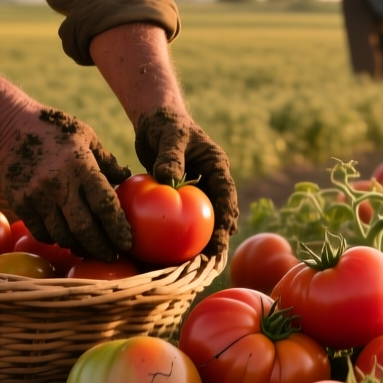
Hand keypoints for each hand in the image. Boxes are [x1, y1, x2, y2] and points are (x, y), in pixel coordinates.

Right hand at [0, 104, 132, 259]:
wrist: (8, 124)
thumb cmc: (54, 128)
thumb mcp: (85, 136)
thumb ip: (106, 161)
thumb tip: (126, 178)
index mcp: (80, 166)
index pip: (105, 205)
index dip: (118, 228)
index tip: (127, 242)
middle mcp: (58, 184)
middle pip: (84, 229)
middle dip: (101, 247)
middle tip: (112, 255)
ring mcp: (37, 196)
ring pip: (62, 235)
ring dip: (78, 246)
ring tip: (89, 249)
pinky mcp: (20, 203)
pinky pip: (41, 232)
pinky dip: (56, 239)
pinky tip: (65, 237)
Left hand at [134, 107, 237, 254]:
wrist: (155, 119)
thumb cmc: (165, 124)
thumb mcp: (169, 135)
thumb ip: (170, 155)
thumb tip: (168, 179)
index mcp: (216, 165)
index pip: (226, 194)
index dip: (226, 217)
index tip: (222, 237)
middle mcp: (212, 179)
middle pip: (220, 211)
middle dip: (220, 236)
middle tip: (213, 259)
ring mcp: (199, 187)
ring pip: (205, 216)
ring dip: (204, 237)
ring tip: (198, 263)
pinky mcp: (184, 193)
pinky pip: (185, 214)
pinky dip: (182, 230)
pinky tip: (172, 250)